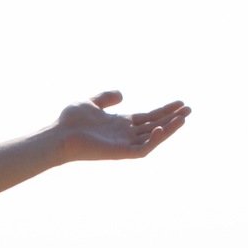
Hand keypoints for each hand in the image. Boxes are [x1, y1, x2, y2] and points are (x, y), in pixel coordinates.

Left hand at [55, 93, 188, 162]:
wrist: (59, 134)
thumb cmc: (70, 121)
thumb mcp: (91, 103)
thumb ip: (106, 98)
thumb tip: (122, 94)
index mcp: (120, 124)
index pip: (148, 117)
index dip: (164, 110)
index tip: (180, 102)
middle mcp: (124, 135)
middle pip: (155, 126)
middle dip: (172, 118)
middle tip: (189, 109)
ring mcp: (123, 144)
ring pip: (152, 138)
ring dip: (168, 129)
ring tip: (183, 118)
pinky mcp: (120, 153)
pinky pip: (142, 149)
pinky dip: (153, 140)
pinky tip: (160, 128)